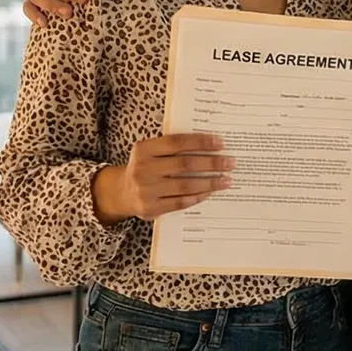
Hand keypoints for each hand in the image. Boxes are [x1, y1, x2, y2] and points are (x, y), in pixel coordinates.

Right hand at [92, 134, 233, 224]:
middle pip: (184, 164)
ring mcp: (146, 191)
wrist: (121, 192)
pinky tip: (210, 192)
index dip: (200, 142)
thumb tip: (209, 143)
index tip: (220, 143)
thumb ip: (171, 146)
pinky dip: (198, 197)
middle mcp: (143, 169)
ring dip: (210, 182)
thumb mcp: (150, 151)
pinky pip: (180, 202)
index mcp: (143, 149)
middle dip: (211, 163)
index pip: (177, 142)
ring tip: (226, 179)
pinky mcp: (151, 208)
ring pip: (185, 185)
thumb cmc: (144, 167)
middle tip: (230, 162)